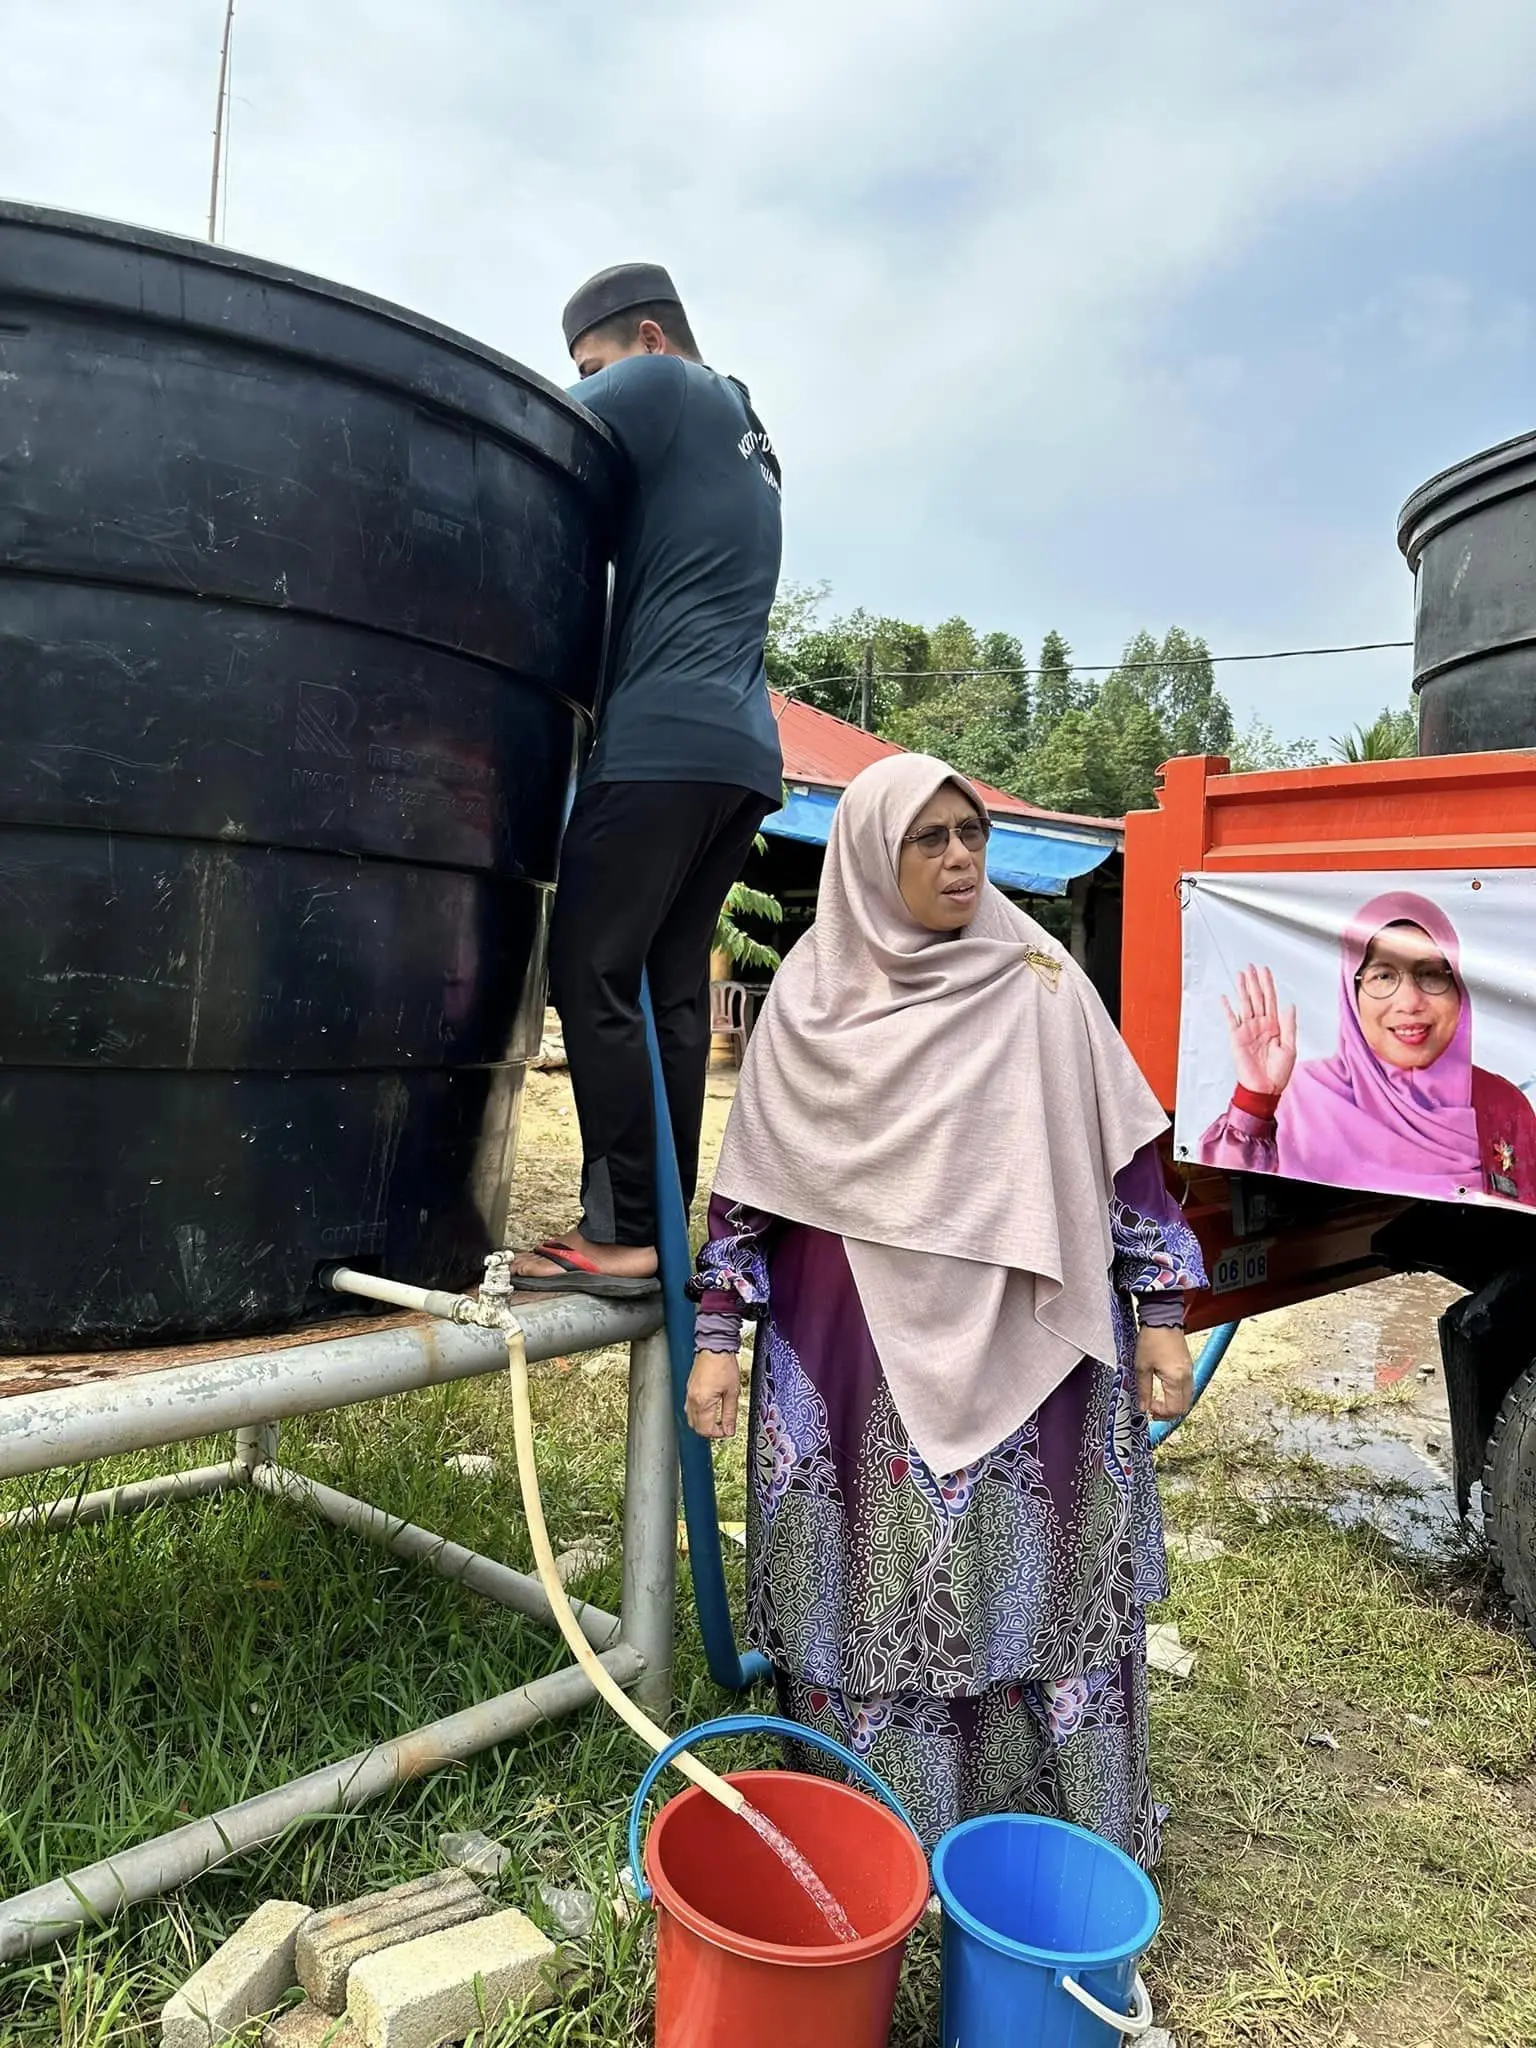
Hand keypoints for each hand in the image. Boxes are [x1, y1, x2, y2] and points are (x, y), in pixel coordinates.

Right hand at [686, 1350, 741, 1438]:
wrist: (714, 1347)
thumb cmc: (723, 1365)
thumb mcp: (732, 1392)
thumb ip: (730, 1414)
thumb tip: (729, 1429)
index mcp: (702, 1402)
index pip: (705, 1429)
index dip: (717, 1434)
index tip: (727, 1430)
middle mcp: (692, 1400)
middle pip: (696, 1427)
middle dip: (709, 1431)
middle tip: (722, 1427)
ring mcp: (688, 1394)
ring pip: (691, 1418)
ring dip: (702, 1423)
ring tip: (716, 1419)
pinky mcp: (689, 1388)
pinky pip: (689, 1408)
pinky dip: (698, 1414)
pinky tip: (709, 1409)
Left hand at [1135, 1326, 1193, 1420]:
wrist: (1162, 1319)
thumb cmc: (1151, 1340)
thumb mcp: (1142, 1366)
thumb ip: (1144, 1390)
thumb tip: (1143, 1408)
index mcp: (1176, 1379)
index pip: (1174, 1408)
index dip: (1161, 1413)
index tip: (1148, 1408)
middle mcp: (1187, 1378)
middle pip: (1184, 1406)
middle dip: (1169, 1413)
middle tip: (1153, 1409)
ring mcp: (1189, 1372)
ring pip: (1187, 1398)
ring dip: (1174, 1404)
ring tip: (1158, 1402)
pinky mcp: (1188, 1366)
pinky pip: (1187, 1388)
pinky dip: (1178, 1395)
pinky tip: (1165, 1391)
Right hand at [1220, 964, 1296, 1097]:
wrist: (1265, 1089)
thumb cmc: (1279, 1072)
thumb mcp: (1290, 1048)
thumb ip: (1289, 1026)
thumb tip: (1290, 1006)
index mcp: (1275, 1026)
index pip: (1271, 1000)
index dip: (1269, 985)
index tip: (1265, 971)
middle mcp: (1261, 1025)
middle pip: (1257, 998)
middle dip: (1254, 981)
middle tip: (1251, 966)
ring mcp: (1248, 1030)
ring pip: (1245, 1004)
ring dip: (1242, 989)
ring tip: (1240, 975)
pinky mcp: (1237, 1038)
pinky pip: (1231, 1020)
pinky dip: (1228, 1009)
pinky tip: (1225, 998)